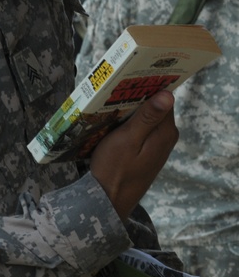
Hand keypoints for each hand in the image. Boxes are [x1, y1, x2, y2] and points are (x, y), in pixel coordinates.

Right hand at [89, 90, 177, 219]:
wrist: (108, 200)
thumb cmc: (115, 169)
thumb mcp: (127, 140)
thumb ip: (147, 118)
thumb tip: (168, 95)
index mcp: (165, 132)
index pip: (164, 97)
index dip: (147, 85)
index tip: (129, 76)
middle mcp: (167, 137)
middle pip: (155, 106)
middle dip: (136, 96)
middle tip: (114, 87)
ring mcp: (158, 146)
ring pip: (147, 117)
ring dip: (130, 109)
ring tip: (110, 99)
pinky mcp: (148, 152)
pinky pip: (142, 129)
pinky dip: (129, 122)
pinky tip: (113, 119)